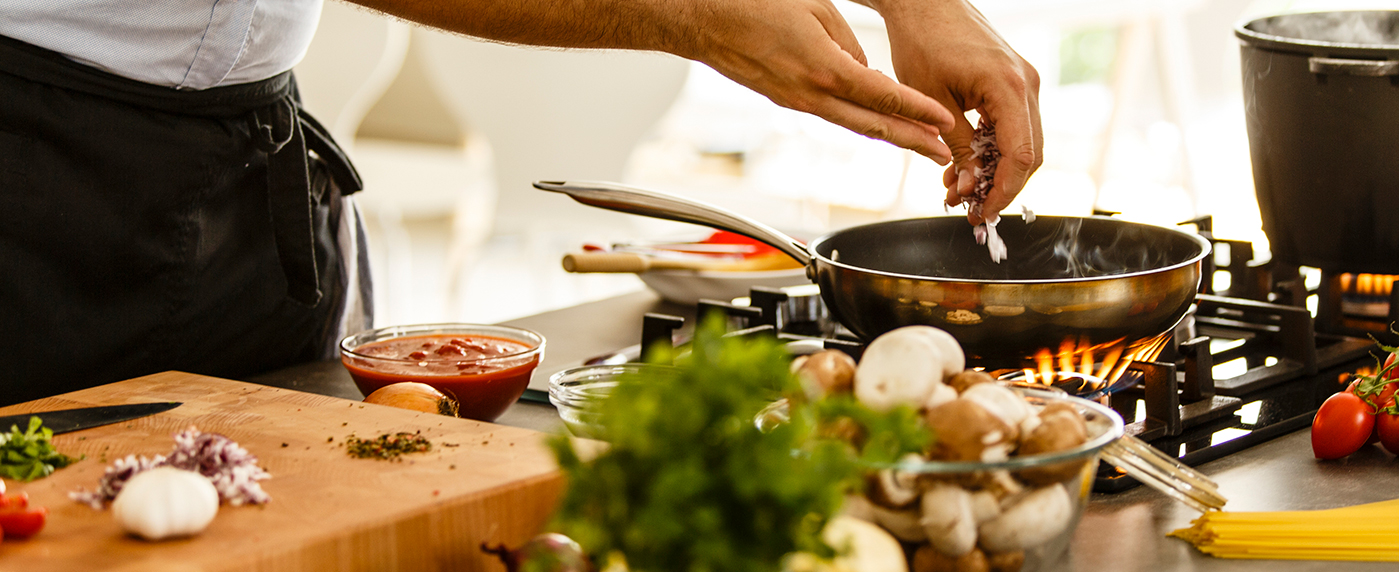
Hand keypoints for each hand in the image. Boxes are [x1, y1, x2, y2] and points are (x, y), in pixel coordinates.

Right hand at [676, 0, 956, 162]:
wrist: (707, 23)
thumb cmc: (756, 6)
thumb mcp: (817, 10)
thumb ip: (849, 44)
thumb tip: (866, 73)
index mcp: (825, 69)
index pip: (882, 96)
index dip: (917, 111)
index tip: (943, 122)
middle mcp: (813, 95)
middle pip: (874, 126)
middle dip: (913, 142)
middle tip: (944, 155)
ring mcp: (799, 103)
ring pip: (854, 126)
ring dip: (891, 137)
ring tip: (921, 146)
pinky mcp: (788, 101)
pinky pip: (833, 115)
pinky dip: (861, 121)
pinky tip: (879, 122)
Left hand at [874, 0, 1042, 224]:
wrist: (922, 3)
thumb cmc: (921, 42)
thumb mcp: (932, 103)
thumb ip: (957, 147)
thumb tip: (969, 187)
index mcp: (1008, 87)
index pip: (1021, 155)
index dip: (1004, 191)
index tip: (983, 213)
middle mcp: (1025, 83)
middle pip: (1030, 154)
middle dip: (1000, 186)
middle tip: (968, 208)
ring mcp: (1023, 81)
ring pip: (1022, 142)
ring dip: (994, 171)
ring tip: (957, 188)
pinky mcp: (1012, 81)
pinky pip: (1012, 125)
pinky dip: (992, 149)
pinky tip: (964, 164)